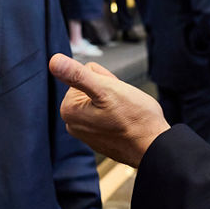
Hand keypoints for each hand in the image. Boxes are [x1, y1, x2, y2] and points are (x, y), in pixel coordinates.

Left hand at [48, 53, 168, 167]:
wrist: (155, 147)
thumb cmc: (135, 119)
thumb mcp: (106, 89)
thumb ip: (78, 74)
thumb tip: (53, 61)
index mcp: (69, 109)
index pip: (85, 73)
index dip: (105, 79)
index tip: (115, 93)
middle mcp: (73, 123)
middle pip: (92, 86)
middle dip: (110, 89)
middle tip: (122, 103)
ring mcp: (87, 133)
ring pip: (101, 99)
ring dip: (115, 101)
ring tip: (126, 113)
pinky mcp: (101, 139)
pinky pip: (107, 115)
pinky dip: (118, 115)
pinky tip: (127, 122)